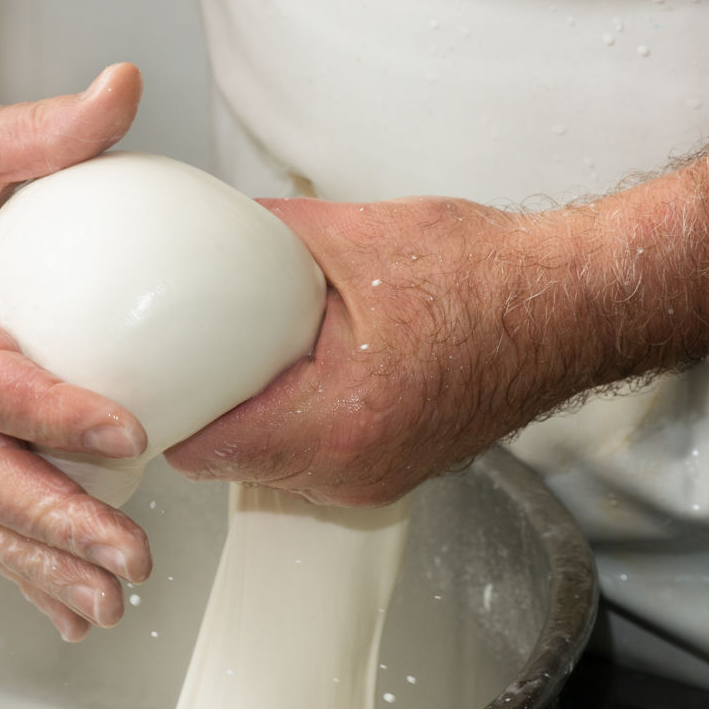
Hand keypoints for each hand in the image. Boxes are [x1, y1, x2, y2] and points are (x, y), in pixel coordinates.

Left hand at [170, 81, 708, 504]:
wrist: (573, 312)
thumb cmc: (491, 277)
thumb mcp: (359, 236)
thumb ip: (265, 236)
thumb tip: (204, 225)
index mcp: (340, 418)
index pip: (208, 444)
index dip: (161, 415)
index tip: (135, 383)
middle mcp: (354, 470)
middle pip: (230, 463)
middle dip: (197, 416)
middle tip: (170, 363)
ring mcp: (374, 483)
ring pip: (267, 468)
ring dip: (242, 423)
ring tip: (227, 366)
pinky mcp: (389, 477)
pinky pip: (308, 464)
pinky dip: (284, 427)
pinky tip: (286, 378)